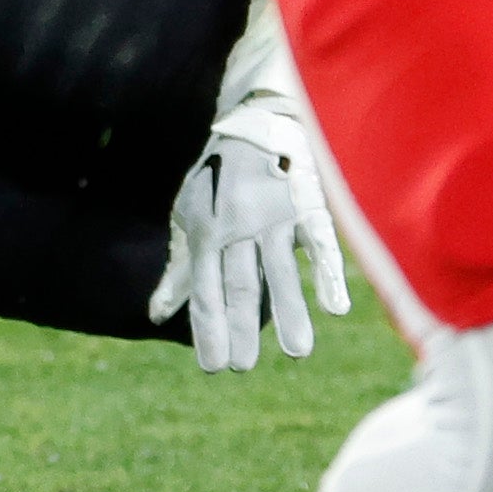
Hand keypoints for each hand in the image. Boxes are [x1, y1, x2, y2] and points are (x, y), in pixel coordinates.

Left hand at [151, 101, 348, 370]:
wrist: (253, 124)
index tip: (214, 366)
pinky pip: (319, 242)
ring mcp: (274, 216)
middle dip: (241, 327)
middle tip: (243, 367)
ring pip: (280, 269)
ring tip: (297, 353)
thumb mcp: (188, 218)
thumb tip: (157, 316)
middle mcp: (238, 226)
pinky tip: (335, 307)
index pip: (207, 290)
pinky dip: (328, 274)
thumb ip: (179, 271)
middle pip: (241, 284)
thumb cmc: (215, 180)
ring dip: (288, 311)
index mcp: (207, 232)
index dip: (209, 328)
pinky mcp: (305, 205)